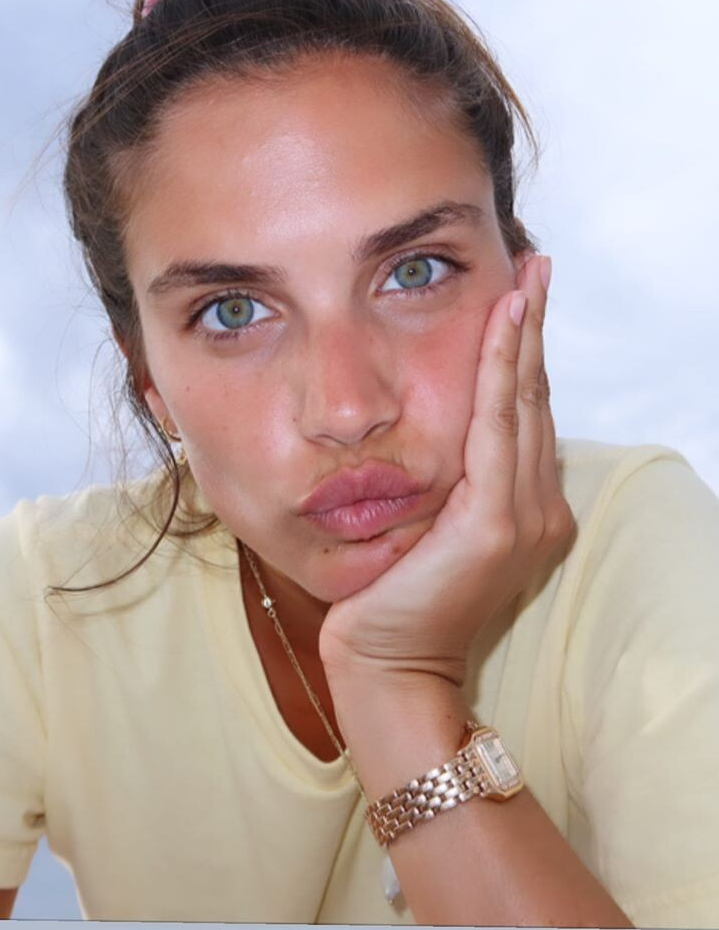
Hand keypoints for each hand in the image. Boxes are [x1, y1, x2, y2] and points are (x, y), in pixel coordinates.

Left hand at [319, 254, 576, 689]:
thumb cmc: (394, 601)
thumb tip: (441, 434)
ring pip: (522, 403)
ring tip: (525, 277)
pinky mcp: (495, 524)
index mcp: (528, 511)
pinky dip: (500, 369)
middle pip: (534, 399)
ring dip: (523, 334)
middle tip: (535, 264)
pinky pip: (496, 426)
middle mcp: (540, 510)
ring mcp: (524, 517)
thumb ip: (451, 484)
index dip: (525, 353)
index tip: (522, 296)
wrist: (388, 665)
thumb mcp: (430, 529)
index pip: (525, 416)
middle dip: (534, 327)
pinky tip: (502, 324)